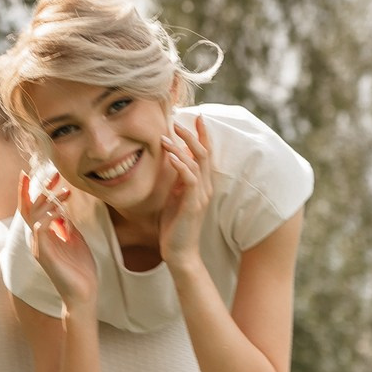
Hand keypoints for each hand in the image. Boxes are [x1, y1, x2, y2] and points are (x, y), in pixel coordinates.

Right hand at [20, 171, 96, 308]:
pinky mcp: (44, 255)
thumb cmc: (80, 268)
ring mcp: (38, 247)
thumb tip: (62, 209)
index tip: (46, 174)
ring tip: (64, 193)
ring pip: (34, 217)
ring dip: (48, 202)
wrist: (84, 292)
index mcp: (44, 234)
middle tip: (54, 175)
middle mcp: (37, 239)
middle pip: (30, 208)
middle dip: (40, 189)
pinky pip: (40, 232)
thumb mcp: (74, 239)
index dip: (35, 190)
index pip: (34, 208)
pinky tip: (57, 212)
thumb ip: (66, 224)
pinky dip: (46, 219)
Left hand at [158, 114, 214, 269]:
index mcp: (202, 185)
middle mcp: (205, 188)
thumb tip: (174, 162)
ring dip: (181, 147)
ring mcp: (200, 196)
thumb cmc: (174, 227)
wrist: (179, 253)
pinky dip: (180, 165)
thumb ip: (178, 181)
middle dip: (192, 135)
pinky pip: (189, 179)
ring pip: (197, 163)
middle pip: (204, 154)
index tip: (196, 118)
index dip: (202, 136)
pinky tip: (170, 156)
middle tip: (179, 120)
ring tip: (166, 136)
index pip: (205, 155)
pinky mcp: (193, 204)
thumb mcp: (175, 198)